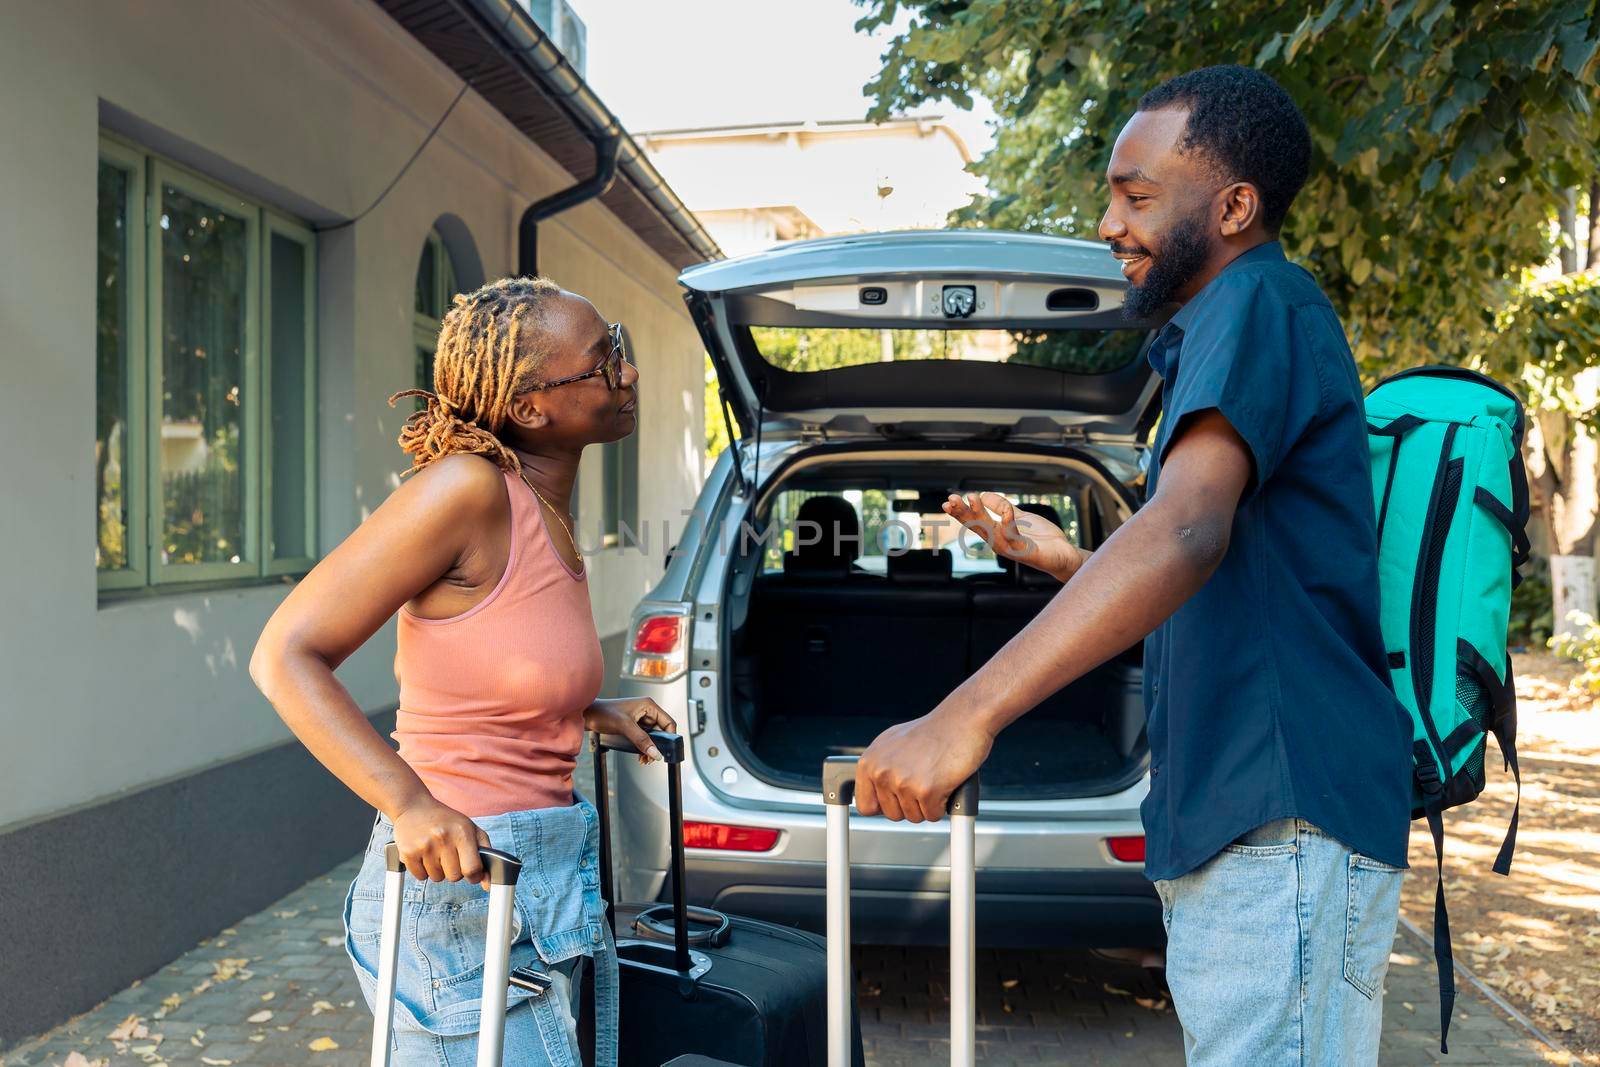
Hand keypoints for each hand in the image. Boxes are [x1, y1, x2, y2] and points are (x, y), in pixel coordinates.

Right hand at [390, 797, 492, 889]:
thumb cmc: (447, 821)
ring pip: (437, 878)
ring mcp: (424, 846)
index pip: (472, 869)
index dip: (474, 876)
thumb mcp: (471, 829)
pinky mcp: (407, 853)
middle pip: (454, 877)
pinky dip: (423, 870)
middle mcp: (443, 838)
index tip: (471, 872)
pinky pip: (421, 877)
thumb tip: (488, 884)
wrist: (414, 807)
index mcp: (462, 832)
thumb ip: (485, 854)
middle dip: (454, 870)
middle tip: (449, 855)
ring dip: (438, 870)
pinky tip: (423, 854)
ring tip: (435, 851)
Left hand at [584, 697, 676, 763]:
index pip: (668, 722)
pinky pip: (644, 739)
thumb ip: (642, 740)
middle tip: (652, 757)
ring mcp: (640, 719)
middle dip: (658, 746)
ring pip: (653, 737)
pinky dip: (644, 748)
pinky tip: (640, 755)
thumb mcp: (625, 727)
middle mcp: (647, 711)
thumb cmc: (603, 713)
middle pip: (661, 731)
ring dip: (650, 749)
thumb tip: (656, 753)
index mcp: (649, 705)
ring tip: (644, 759)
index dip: (670, 737)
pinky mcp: (634, 726)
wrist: (589, 716)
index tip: (666, 750)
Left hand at [856, 711, 991, 822]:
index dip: (885, 806)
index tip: (897, 800)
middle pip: (892, 815)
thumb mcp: (894, 742)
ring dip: (928, 804)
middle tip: (924, 780)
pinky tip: (945, 783)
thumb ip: (881, 766)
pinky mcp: (926, 790)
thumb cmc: (935, 730)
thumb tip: (874, 789)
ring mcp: (902, 782)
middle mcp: (882, 772)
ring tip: (935, 777)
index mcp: (870, 761)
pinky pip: (932, 816)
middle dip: (911, 804)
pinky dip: (943, 805)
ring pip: (913, 817)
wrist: (964, 719)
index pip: (866, 806)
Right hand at [943, 492, 1086, 581]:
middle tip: (951, 499)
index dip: (962, 512)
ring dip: (980, 516)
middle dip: (963, 513)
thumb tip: (983, 494)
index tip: (948, 500)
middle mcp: (1000, 542)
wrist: (1064, 554)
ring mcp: (1012, 549)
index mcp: (997, 533)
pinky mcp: (1026, 553)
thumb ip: (1002, 507)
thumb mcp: (1020, 516)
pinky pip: (1015, 537)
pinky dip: (1009, 524)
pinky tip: (1007, 511)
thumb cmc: (1042, 538)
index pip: (975, 521)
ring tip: (971, 499)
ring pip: (991, 532)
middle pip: (978, 526)